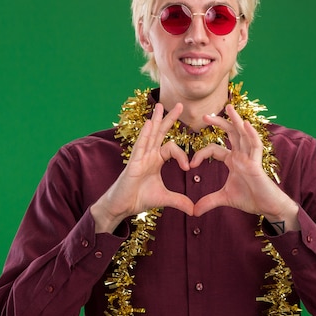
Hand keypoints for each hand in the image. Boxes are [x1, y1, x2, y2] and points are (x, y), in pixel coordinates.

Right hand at [90, 103, 194, 232]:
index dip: (182, 155)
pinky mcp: (133, 163)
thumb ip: (179, 201)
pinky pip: (140, 146)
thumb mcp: (164, 198)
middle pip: (160, 132)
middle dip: (169, 118)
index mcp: (155, 160)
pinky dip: (145, 134)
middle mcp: (148, 155)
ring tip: (160, 105)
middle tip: (180, 104)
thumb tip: (194, 210)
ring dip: (156, 119)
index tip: (188, 168)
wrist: (121, 206)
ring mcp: (139, 157)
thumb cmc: (138, 198)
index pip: (172, 148)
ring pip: (149, 134)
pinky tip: (149, 123)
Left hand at [190, 105, 299, 230]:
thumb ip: (209, 202)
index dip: (201, 154)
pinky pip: (255, 146)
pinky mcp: (257, 164)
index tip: (190, 165)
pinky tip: (245, 124)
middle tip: (205, 116)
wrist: (268, 207)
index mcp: (233, 160)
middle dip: (219, 123)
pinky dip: (251, 134)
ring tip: (229, 107)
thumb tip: (194, 211)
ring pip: (243, 134)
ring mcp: (250, 158)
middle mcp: (242, 155)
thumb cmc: (251, 199)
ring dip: (236, 120)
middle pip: (230, 133)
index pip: (215, 149)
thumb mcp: (225, 198)